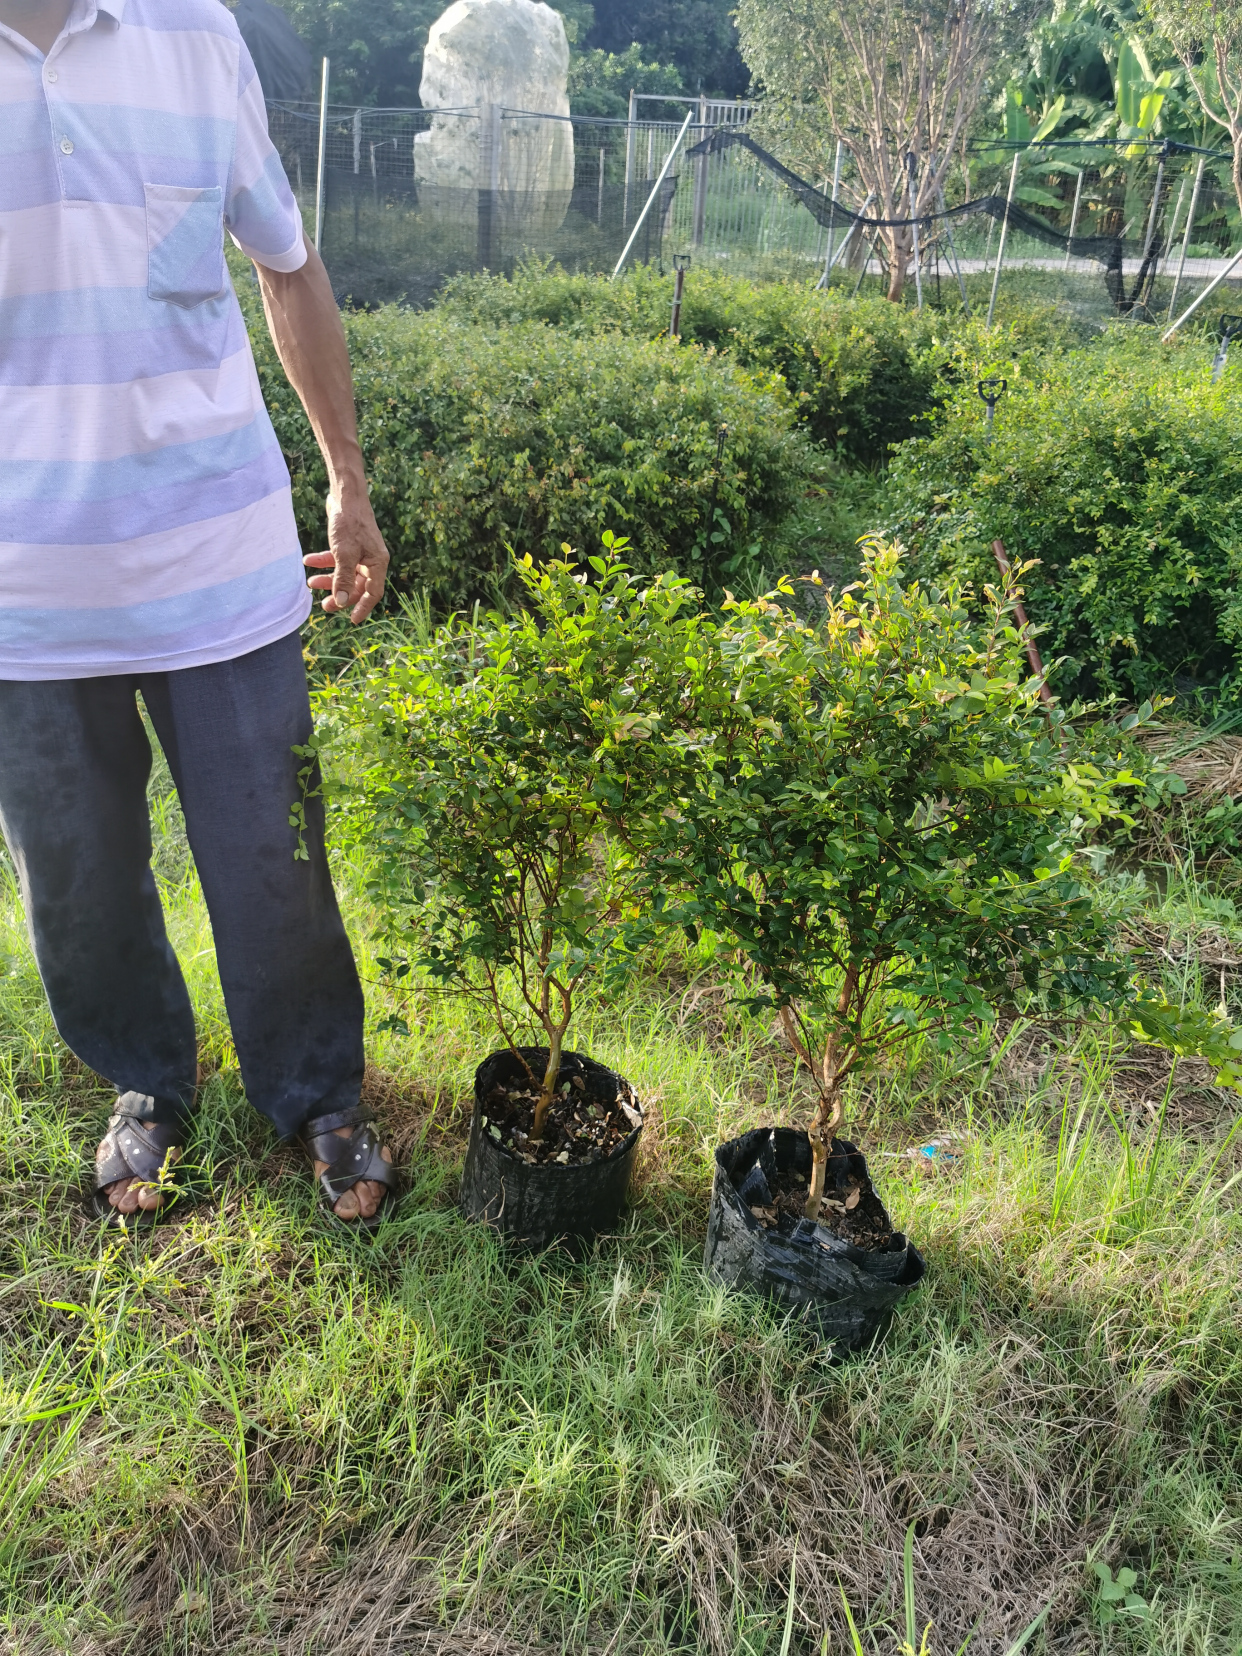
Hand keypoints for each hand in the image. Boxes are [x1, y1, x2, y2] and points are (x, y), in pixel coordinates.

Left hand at [303, 490, 389, 624]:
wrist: (345, 495)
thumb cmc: (349, 523)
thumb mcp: (344, 554)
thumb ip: (343, 579)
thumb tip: (341, 603)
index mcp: (377, 563)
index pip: (372, 593)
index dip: (363, 607)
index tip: (353, 620)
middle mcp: (371, 559)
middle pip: (356, 585)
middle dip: (339, 595)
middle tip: (324, 606)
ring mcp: (359, 552)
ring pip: (344, 573)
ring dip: (328, 579)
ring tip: (311, 583)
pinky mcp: (348, 544)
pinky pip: (336, 559)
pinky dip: (323, 562)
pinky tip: (308, 561)